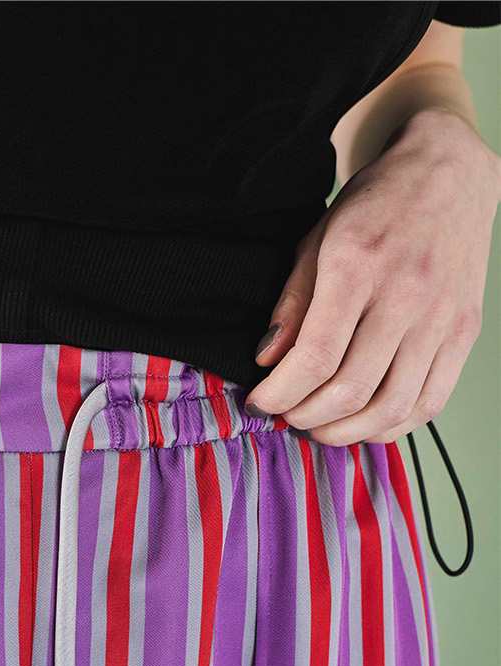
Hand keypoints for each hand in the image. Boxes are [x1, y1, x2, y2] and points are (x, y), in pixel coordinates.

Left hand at [245, 108, 500, 446]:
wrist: (449, 173)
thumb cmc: (377, 203)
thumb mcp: (317, 238)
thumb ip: (292, 302)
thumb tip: (268, 361)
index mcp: (359, 266)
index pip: (315, 357)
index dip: (281, 393)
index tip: (261, 402)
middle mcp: (405, 295)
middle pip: (350, 390)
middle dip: (306, 417)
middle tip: (287, 416)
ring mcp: (441, 317)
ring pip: (390, 406)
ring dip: (346, 432)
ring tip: (320, 426)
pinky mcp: (464, 332)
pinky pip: (429, 402)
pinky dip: (391, 426)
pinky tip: (363, 424)